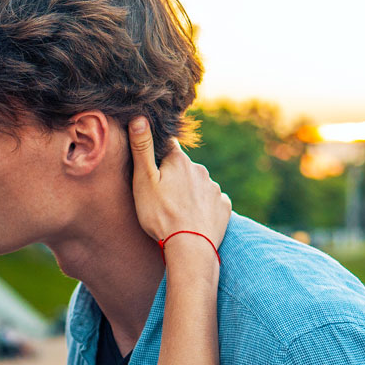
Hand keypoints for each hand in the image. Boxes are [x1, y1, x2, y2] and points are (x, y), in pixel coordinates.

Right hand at [130, 117, 230, 252]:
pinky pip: (213, 201)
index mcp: (180, 161)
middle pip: (184, 167)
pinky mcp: (224, 207)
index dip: (159, 154)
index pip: (169, 146)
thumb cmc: (160, 215)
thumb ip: (142, 148)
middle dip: (174, 176)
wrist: (190, 247)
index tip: (152, 167)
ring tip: (177, 211)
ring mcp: (215, 189)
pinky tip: (194, 219)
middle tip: (161, 196)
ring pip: (199, 185)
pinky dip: (204, 207)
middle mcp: (201, 170)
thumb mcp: (144, 180)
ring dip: (189, 192)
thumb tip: (139, 117)